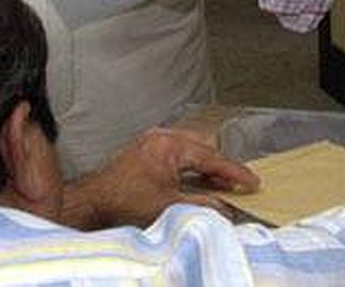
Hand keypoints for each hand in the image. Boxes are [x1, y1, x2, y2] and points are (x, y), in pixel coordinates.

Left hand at [61, 128, 258, 229]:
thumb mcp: (168, 206)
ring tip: (219, 183)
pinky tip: (195, 178)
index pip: (212, 158)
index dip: (235, 172)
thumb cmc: (124, 202)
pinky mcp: (146, 147)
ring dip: (207, 164)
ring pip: (193, 146)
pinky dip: (192, 162)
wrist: (92, 202)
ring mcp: (153, 139)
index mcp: (170, 146)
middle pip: (204, 147)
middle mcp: (163, 136)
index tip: (252, 182)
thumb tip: (226, 207)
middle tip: (238, 184)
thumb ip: (201, 204)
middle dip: (222, 166)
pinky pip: (179, 149)